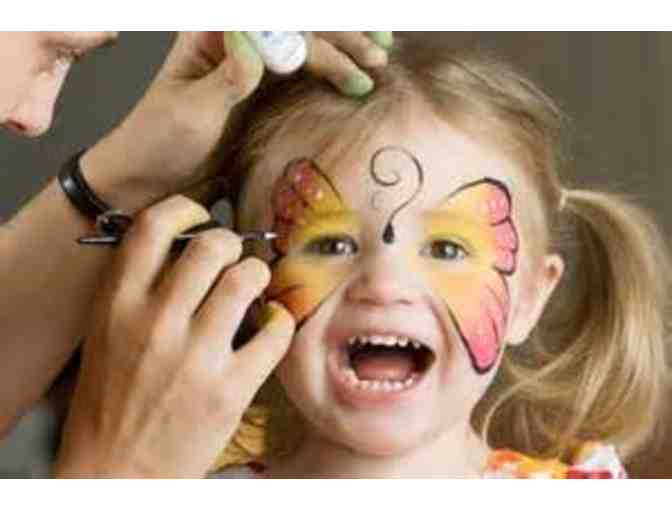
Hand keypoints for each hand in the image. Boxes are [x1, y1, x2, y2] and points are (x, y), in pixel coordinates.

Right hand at [54, 195, 294, 477]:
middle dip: (231, 243)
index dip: (185, 210)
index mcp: (117, 304)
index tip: (200, 217)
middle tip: (235, 256)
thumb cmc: (109, 403)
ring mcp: (195, 356)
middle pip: (211, 246)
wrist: (113, 473)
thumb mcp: (104, 335)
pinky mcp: (230, 388)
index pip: (153, 227)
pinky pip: (273, 333)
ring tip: (256, 285)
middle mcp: (155, 322)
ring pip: (245, 280)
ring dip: (258, 275)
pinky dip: (281, 321)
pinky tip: (273, 324)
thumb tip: (183, 249)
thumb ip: (136, 290)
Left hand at [80, 31, 392, 211]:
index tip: (350, 56)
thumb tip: (259, 40)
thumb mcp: (190, 111)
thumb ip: (229, 76)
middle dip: (340, 37)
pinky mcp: (263, 95)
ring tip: (379, 60)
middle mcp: (237, 45)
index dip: (316, 34)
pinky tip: (355, 77)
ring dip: (343, 51)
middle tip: (378, 53)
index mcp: (213, 36)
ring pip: (306, 48)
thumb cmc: (158, 144)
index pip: (274, 22)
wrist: (152, 182)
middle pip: (297, 27)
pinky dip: (331, 75)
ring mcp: (253, 69)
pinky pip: (303, 77)